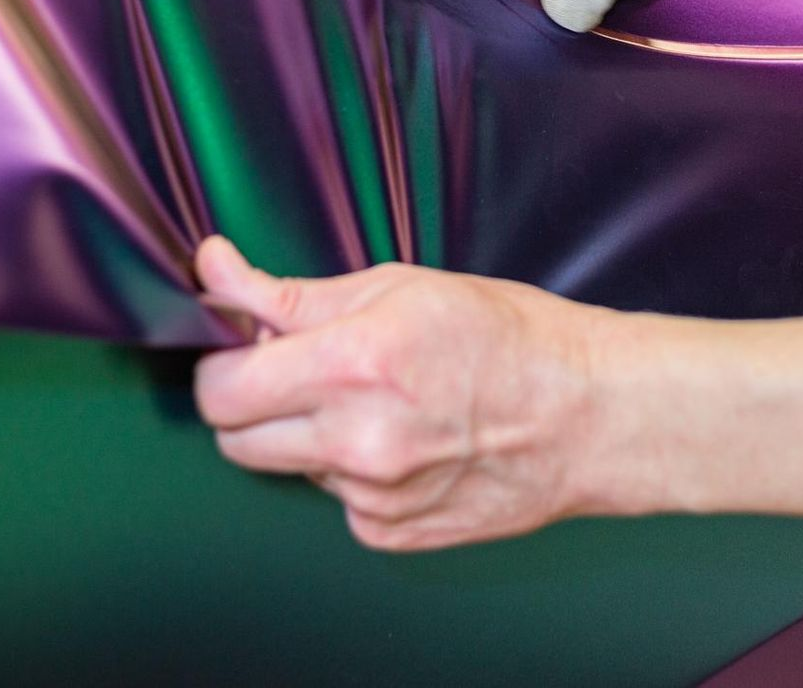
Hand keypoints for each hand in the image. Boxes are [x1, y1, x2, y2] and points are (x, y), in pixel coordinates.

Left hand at [194, 238, 644, 550]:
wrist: (586, 412)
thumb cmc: (507, 335)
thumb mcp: (399, 287)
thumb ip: (292, 294)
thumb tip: (216, 271)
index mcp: (354, 364)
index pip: (223, 389)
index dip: (221, 362)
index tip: (240, 346)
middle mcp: (356, 441)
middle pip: (235, 439)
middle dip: (250, 400)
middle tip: (300, 367)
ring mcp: (373, 496)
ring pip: (288, 465)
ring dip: (306, 432)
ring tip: (376, 398)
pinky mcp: (389, 533)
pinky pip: (335, 497)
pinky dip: (350, 468)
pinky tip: (403, 437)